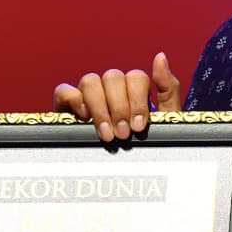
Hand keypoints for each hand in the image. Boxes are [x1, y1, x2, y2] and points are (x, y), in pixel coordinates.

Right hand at [53, 51, 181, 143]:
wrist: (127, 176)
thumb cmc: (147, 147)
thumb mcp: (166, 121)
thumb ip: (167, 88)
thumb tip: (160, 56)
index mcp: (133, 90)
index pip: (135, 76)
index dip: (137, 100)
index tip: (139, 127)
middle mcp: (110, 89)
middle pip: (113, 77)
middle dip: (119, 108)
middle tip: (123, 135)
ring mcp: (87, 97)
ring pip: (90, 81)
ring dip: (100, 107)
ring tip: (107, 134)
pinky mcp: (66, 108)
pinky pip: (63, 91)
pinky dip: (74, 99)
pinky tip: (84, 118)